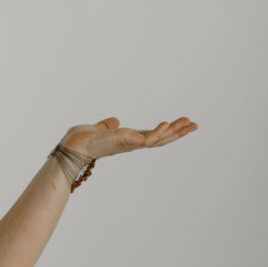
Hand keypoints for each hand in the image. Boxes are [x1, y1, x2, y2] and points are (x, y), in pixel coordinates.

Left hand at [59, 116, 198, 159]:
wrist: (72, 146)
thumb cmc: (82, 140)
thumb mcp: (98, 129)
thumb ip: (107, 125)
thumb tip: (114, 121)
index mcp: (128, 139)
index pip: (152, 135)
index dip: (167, 131)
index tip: (181, 124)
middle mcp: (132, 143)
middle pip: (161, 139)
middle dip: (178, 132)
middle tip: (195, 124)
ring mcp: (131, 143)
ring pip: (159, 139)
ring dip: (175, 131)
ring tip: (189, 122)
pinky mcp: (127, 141)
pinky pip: (147, 139)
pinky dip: (157, 132)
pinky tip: (167, 124)